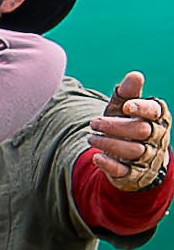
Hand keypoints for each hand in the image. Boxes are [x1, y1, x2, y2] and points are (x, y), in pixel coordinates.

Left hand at [103, 71, 168, 195]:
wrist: (130, 157)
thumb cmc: (127, 125)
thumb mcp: (124, 109)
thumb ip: (128, 93)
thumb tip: (135, 75)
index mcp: (158, 118)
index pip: (155, 111)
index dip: (142, 108)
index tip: (126, 106)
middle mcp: (157, 138)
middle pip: (141, 131)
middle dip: (115, 126)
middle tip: (94, 123)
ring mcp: (148, 158)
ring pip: (134, 151)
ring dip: (109, 143)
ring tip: (91, 138)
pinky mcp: (135, 174)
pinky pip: (125, 171)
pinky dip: (110, 165)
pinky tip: (97, 157)